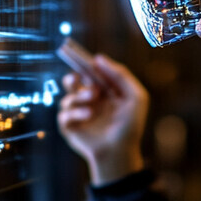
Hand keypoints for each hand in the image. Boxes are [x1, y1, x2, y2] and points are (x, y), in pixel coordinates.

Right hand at [58, 54, 149, 184]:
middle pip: (74, 81)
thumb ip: (120, 75)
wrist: (121, 152)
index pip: (90, 73)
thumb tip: (98, 57)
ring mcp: (78, 113)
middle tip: (73, 71)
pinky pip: (64, 113)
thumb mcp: (135, 96)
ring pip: (69, 96)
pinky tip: (89, 115)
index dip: (81, 60)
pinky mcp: (69, 127)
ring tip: (93, 98)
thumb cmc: (131, 126)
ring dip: (80, 94)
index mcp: (104, 92)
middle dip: (73, 74)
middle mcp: (89, 101)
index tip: (72, 48)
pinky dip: (76, 111)